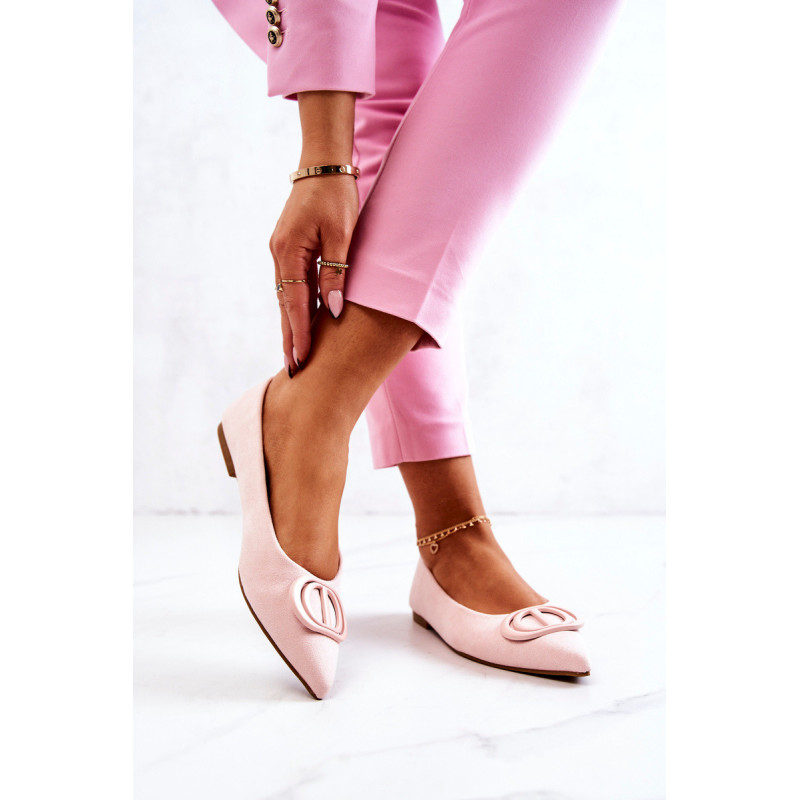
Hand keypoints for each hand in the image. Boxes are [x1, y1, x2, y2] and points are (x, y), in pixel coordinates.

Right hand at [269, 172, 358, 371]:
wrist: (323, 164)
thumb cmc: (336, 195)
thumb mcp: (342, 233)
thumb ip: (336, 272)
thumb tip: (333, 310)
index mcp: (289, 251)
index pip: (296, 302)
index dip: (300, 332)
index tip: (302, 358)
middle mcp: (279, 255)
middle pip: (285, 305)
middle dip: (289, 337)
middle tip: (293, 370)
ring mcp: (281, 252)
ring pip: (286, 297)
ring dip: (290, 326)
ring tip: (295, 354)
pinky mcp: (288, 249)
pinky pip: (291, 285)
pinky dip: (295, 307)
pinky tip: (299, 323)